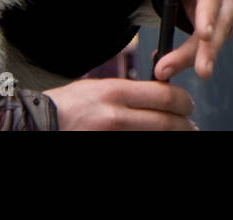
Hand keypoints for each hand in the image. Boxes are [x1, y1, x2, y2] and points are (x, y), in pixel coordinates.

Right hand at [42, 78, 195, 129]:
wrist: (42, 124)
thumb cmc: (69, 105)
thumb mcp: (98, 87)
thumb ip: (127, 91)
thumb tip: (157, 93)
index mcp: (114, 91)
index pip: (162, 94)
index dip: (182, 100)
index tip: (187, 103)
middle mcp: (116, 114)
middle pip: (165, 120)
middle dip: (184, 123)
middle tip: (191, 124)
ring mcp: (113, 134)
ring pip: (155, 135)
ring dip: (171, 134)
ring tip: (179, 132)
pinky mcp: (110, 145)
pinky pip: (138, 142)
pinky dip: (150, 140)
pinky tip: (153, 138)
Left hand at [110, 0, 232, 81]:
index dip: (208, 16)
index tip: (203, 35)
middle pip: (219, 26)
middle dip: (207, 51)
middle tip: (199, 72)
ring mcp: (230, 13)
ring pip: (216, 40)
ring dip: (194, 59)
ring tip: (167, 70)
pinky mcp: (225, 26)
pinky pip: (210, 45)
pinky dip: (191, 57)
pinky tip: (169, 64)